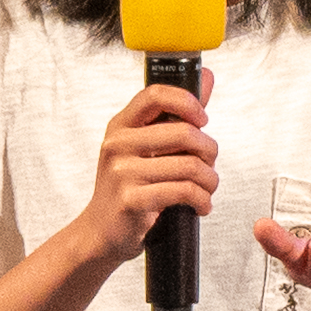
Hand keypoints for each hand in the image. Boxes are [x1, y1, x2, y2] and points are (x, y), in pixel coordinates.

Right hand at [78, 70, 216, 261]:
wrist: (100, 232)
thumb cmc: (126, 189)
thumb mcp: (143, 148)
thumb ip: (175, 115)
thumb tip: (205, 78)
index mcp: (121, 126)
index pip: (155, 95)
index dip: (187, 102)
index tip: (202, 119)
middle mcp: (118, 145)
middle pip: (184, 133)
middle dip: (209, 152)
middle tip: (210, 167)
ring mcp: (123, 172)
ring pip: (190, 166)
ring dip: (210, 181)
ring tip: (207, 190)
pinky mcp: (132, 200)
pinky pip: (184, 191)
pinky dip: (202, 200)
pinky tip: (200, 205)